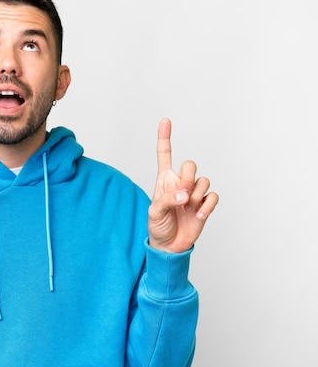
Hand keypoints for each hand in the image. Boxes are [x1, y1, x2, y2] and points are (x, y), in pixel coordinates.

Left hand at [148, 118, 218, 252]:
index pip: (164, 154)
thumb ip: (167, 199)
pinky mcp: (204, 205)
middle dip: (188, 177)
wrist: (169, 245)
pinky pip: (213, 196)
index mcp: (164, 180)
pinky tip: (199, 215)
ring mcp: (193, 194)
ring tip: (187, 208)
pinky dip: (208, 205)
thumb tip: (184, 195)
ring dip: (197, 194)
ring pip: (204, 180)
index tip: (165, 120)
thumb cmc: (158, 226)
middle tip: (182, 195)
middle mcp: (180, 183)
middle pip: (190, 164)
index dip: (165, 137)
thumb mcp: (154, 212)